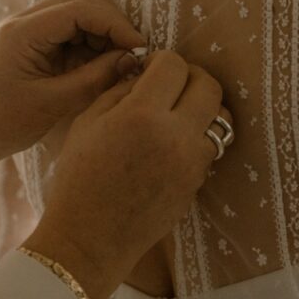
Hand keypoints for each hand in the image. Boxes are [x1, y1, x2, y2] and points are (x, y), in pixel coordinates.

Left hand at [0, 0, 144, 187]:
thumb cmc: (2, 124)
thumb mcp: (53, 104)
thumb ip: (94, 78)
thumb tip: (132, 59)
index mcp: (23, 32)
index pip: (80, 9)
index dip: (115, 24)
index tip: (140, 47)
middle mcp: (23, 22)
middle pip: (80, 4)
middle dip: (111, 26)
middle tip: (134, 55)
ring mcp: (25, 30)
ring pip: (76, 16)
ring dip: (101, 36)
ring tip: (119, 64)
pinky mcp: (30, 44)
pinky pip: (66, 33)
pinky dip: (88, 46)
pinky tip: (101, 68)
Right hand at [22, 51, 232, 298]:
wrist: (91, 238)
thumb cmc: (78, 178)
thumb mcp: (87, 122)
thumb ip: (120, 90)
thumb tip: (144, 72)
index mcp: (142, 115)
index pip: (174, 65)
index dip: (161, 60)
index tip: (149, 68)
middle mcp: (176, 135)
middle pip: (209, 85)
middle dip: (190, 76)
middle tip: (169, 84)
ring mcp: (193, 162)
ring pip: (220, 117)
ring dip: (202, 106)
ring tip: (177, 112)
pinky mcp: (198, 182)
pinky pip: (211, 146)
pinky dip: (199, 135)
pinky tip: (173, 141)